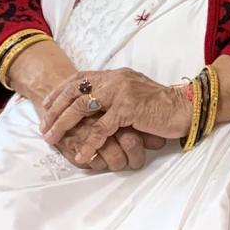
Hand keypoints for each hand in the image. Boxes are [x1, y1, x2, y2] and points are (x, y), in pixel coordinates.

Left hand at [40, 68, 192, 165]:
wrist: (185, 107)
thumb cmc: (160, 105)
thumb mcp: (133, 93)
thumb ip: (115, 95)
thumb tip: (93, 106)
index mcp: (116, 75)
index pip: (80, 78)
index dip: (60, 92)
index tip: (47, 106)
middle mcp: (116, 79)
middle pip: (75, 91)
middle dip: (55, 110)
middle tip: (44, 127)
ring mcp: (121, 92)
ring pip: (82, 108)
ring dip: (63, 125)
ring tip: (52, 139)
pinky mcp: (128, 109)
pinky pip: (101, 129)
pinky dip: (89, 143)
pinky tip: (81, 154)